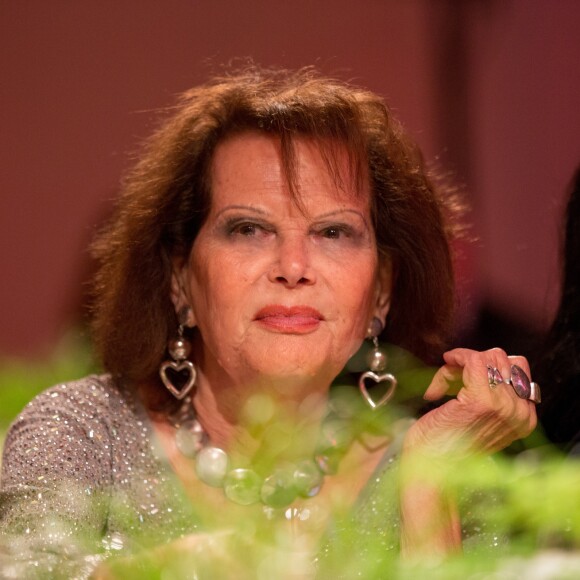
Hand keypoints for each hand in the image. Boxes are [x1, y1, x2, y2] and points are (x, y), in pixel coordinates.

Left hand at [398, 348, 537, 556]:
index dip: (485, 368)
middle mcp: (520, 412)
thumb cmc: (446, 447)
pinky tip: (439, 379)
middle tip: (449, 382)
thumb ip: (490, 396)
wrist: (432, 471)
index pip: (516, 371)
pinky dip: (454, 360)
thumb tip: (476, 364)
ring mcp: (503, 405)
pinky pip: (473, 360)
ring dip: (458, 367)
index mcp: (523, 418)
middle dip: (472, 364)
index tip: (460, 379)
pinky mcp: (481, 401)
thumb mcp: (479, 420)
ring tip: (441, 389)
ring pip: (488, 358)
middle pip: (503, 360)